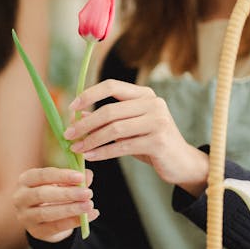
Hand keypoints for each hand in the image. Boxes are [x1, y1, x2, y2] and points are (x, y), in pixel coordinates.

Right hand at [13, 167, 98, 242]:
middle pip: (42, 194)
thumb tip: (88, 175)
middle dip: (67, 193)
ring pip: (47, 213)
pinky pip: (55, 227)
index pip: (43, 175)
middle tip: (88, 193)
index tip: (80, 177)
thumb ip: (73, 179)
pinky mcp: (35, 231)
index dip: (62, 176)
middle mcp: (20, 197)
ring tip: (89, 205)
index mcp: (26, 179)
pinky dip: (73, 222)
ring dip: (71, 209)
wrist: (43, 218)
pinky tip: (88, 216)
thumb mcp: (61, 183)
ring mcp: (25, 216)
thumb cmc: (52, 193)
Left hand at [65, 79, 208, 195]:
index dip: (89, 95)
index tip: (71, 108)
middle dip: (85, 124)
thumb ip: (107, 120)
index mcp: (145, 94)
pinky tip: (90, 156)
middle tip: (68, 135)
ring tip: (76, 149)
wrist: (181, 162)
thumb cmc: (152, 143)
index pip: (112, 85)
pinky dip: (103, 152)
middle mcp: (153, 103)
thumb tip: (78, 115)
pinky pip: (122, 146)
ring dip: (91, 140)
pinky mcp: (158, 141)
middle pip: (110, 110)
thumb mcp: (129, 128)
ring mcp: (158, 121)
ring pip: (114, 129)